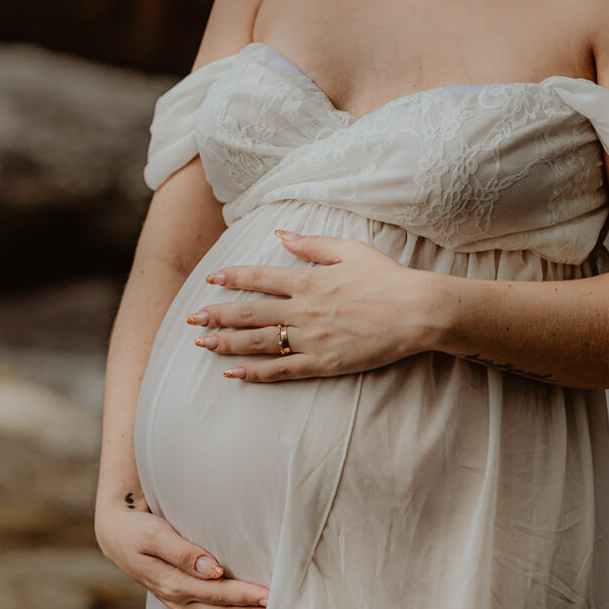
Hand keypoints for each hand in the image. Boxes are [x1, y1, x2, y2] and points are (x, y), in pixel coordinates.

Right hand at [94, 500, 267, 608]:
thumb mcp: (156, 535)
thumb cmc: (138, 531)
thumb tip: (213, 568)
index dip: (243, 595)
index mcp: (174, 583)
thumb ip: (184, 552)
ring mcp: (181, 606)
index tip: (269, 596)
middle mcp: (179, 600)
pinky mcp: (184, 604)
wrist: (117, 535)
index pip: (216, 593)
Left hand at [185, 229, 433, 381]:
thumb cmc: (387, 278)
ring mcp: (311, 338)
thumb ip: (312, 244)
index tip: (211, 279)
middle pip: (250, 312)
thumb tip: (281, 234)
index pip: (260, 278)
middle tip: (191, 318)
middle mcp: (303, 309)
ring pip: (259, 342)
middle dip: (217, 314)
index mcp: (308, 281)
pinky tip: (234, 374)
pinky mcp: (324, 363)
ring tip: (202, 343)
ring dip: (227, 342)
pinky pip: (282, 370)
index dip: (233, 278)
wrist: (417, 312)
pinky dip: (256, 373)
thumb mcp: (350, 250)